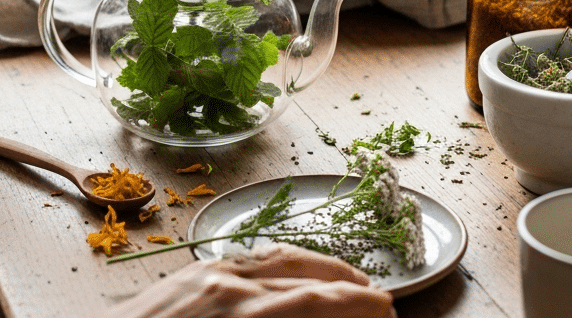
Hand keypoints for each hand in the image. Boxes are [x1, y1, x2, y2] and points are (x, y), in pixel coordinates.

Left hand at [115, 243, 396, 317]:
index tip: (388, 312)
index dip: (363, 307)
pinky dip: (281, 263)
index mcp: (244, 317)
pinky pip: (245, 258)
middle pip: (307, 277)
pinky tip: (292, 275)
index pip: (323, 302)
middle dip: (350, 290)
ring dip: (320, 270)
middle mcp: (226, 286)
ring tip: (348, 284)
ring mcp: (202, 275)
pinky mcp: (183, 275)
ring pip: (279, 259)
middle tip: (380, 304)